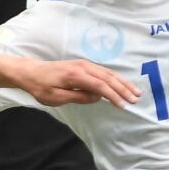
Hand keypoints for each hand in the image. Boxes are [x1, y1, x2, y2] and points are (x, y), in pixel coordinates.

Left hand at [16, 59, 141, 108]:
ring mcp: (84, 64)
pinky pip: (104, 72)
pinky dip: (115, 78)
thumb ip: (78, 97)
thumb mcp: (56, 98)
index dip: (113, 96)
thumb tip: (97, 97)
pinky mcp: (84, 65)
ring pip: (108, 73)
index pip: (100, 86)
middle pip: (108, 78)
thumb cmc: (41, 87)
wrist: (32, 72)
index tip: (123, 105)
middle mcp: (83, 66)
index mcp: (75, 75)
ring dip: (123, 83)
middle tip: (136, 99)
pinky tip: (123, 85)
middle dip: (123, 89)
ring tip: (135, 92)